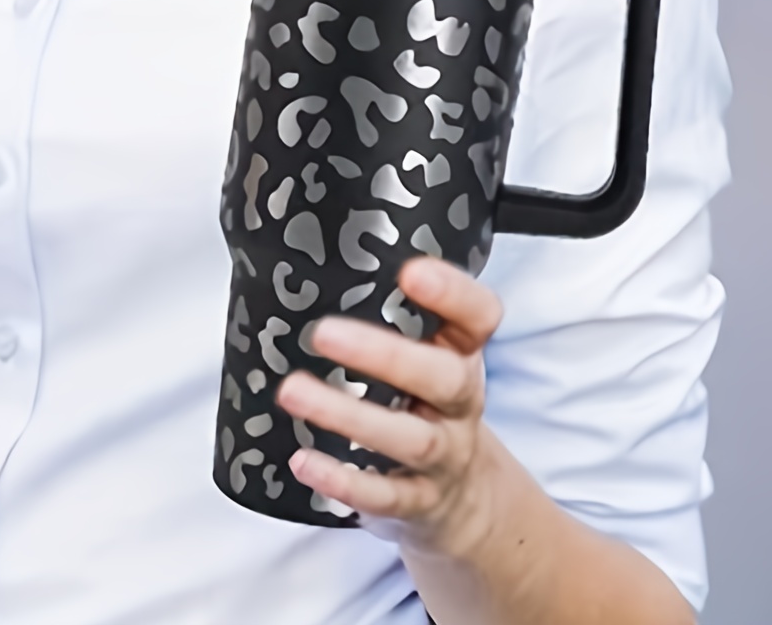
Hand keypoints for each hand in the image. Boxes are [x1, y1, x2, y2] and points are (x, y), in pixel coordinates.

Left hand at [276, 255, 504, 561]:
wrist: (465, 498)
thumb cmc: (428, 402)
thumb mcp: (428, 353)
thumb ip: (391, 315)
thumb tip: (311, 268)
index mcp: (462, 353)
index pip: (479, 316)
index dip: (453, 293)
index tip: (409, 271)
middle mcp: (460, 403)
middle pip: (443, 378)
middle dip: (385, 356)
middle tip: (322, 333)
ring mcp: (445, 456)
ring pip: (410, 440)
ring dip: (348, 416)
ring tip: (292, 392)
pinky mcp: (420, 503)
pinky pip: (387, 496)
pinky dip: (344, 482)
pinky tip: (303, 461)